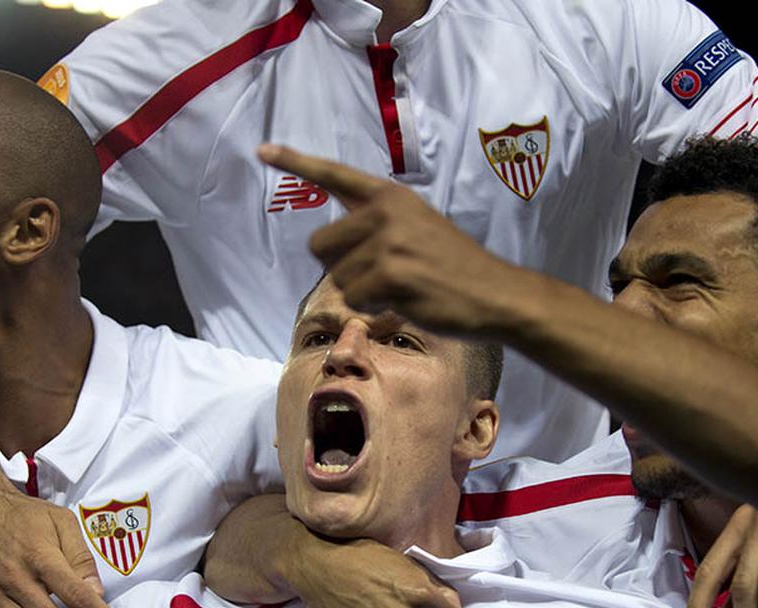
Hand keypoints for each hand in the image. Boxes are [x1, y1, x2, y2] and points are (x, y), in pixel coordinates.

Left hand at [258, 144, 526, 335]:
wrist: (494, 292)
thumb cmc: (453, 266)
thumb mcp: (418, 225)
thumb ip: (377, 222)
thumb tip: (330, 245)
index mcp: (391, 196)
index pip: (336, 175)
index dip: (297, 162)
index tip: (263, 150)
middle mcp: (386, 212)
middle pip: (320, 245)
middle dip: (340, 267)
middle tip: (378, 274)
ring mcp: (388, 242)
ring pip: (337, 277)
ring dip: (362, 291)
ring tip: (401, 286)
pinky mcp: (390, 273)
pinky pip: (355, 298)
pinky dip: (374, 307)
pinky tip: (404, 300)